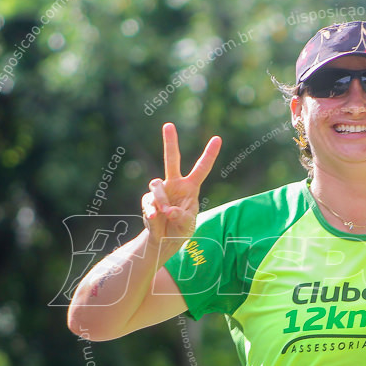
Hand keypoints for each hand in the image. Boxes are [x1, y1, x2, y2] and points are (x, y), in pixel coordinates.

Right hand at [142, 123, 220, 242]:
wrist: (164, 240)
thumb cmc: (181, 229)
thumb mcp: (187, 225)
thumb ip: (181, 217)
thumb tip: (168, 210)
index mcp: (191, 187)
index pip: (201, 168)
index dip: (209, 154)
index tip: (217, 138)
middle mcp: (175, 184)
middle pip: (172, 160)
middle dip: (170, 142)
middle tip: (168, 125)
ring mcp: (160, 191)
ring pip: (156, 184)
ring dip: (161, 199)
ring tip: (164, 214)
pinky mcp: (148, 200)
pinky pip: (148, 201)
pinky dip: (151, 210)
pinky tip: (154, 218)